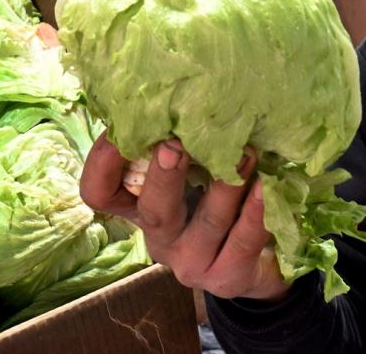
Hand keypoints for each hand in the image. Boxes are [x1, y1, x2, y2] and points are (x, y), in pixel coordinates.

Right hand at [79, 131, 290, 300]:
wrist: (257, 266)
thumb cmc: (217, 206)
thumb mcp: (192, 177)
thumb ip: (181, 147)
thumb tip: (181, 88)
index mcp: (140, 209)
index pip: (100, 193)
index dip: (103, 161)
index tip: (121, 126)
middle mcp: (160, 238)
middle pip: (152, 209)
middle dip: (165, 175)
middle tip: (176, 143)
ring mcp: (192, 261)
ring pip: (206, 224)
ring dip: (226, 186)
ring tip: (244, 154)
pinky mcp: (228, 277)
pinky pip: (243, 241)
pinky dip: (256, 212)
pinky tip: (266, 187)